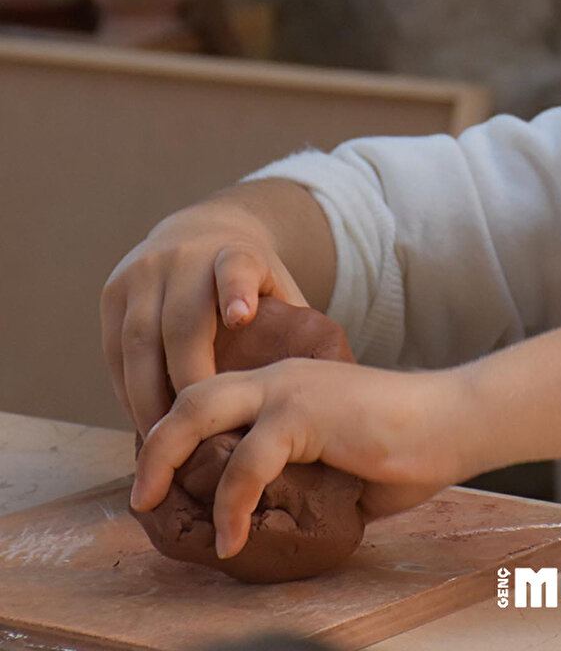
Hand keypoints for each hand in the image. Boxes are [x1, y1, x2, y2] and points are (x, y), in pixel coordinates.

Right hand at [100, 199, 307, 437]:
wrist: (199, 232)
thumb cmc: (251, 283)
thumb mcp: (279, 291)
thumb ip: (296, 331)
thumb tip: (333, 386)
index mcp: (236, 255)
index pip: (237, 269)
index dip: (237, 291)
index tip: (242, 317)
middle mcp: (186, 258)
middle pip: (182, 323)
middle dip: (187, 379)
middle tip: (197, 431)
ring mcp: (145, 272)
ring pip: (138, 341)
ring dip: (148, 397)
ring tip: (164, 440)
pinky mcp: (114, 291)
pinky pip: (114, 350)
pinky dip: (126, 389)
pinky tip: (144, 420)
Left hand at [129, 358, 472, 558]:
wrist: (454, 422)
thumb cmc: (408, 447)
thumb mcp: (337, 462)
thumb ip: (298, 474)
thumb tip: (266, 518)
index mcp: (288, 383)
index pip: (215, 398)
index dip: (180, 436)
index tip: (163, 481)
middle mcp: (281, 376)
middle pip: (192, 394)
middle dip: (155, 442)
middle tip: (142, 493)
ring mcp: (292, 389)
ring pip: (201, 412)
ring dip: (166, 462)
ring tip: (155, 506)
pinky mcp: (306, 413)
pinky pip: (246, 462)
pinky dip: (229, 504)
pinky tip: (230, 538)